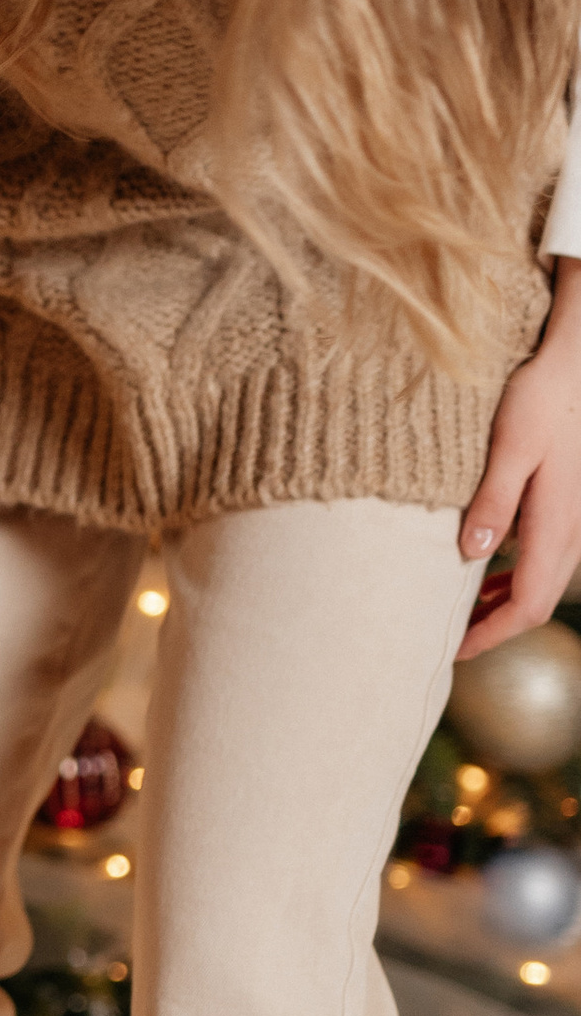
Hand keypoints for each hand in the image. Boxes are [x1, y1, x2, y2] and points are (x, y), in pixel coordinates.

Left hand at [459, 264, 580, 655]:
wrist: (578, 364)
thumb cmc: (544, 397)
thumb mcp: (511, 447)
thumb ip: (492, 503)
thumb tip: (470, 556)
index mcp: (556, 524)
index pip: (528, 605)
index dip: (492, 635)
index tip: (453, 651)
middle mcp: (572, 530)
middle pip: (537, 602)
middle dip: (495, 627)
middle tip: (448, 638)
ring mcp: (574, 519)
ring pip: (542, 581)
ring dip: (504, 602)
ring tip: (462, 610)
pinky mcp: (568, 505)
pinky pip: (544, 556)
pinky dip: (515, 575)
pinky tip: (486, 566)